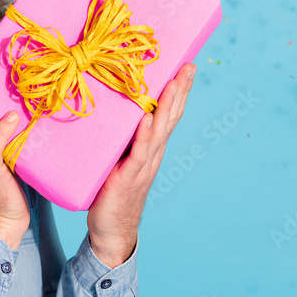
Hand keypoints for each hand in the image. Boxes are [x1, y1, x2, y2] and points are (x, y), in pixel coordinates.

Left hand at [85, 63, 196, 266]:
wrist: (111, 231)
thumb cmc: (110, 192)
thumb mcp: (116, 158)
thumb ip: (118, 138)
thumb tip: (108, 108)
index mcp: (150, 148)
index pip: (167, 114)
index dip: (177, 91)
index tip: (185, 65)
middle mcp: (152, 154)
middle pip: (170, 118)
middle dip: (180, 91)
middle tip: (189, 66)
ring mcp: (143, 166)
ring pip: (160, 131)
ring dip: (168, 106)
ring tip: (175, 82)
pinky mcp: (129, 178)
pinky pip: (139, 153)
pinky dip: (146, 135)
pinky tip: (149, 119)